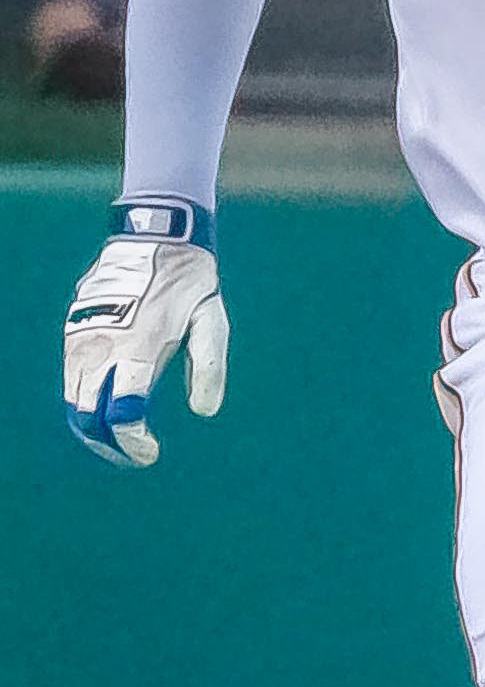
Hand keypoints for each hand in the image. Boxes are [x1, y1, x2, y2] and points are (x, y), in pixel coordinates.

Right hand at [64, 224, 228, 465]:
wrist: (155, 234)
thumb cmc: (189, 283)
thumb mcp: (212, 322)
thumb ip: (209, 368)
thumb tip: (205, 411)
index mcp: (137, 348)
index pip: (121, 414)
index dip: (132, 442)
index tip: (149, 452)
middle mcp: (101, 345)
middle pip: (87, 415)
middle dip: (107, 443)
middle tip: (134, 452)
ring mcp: (81, 335)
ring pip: (72, 397)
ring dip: (91, 423)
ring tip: (119, 436)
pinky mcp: (72, 326)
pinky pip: (69, 374)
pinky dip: (82, 396)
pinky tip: (105, 403)